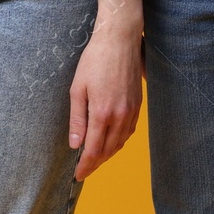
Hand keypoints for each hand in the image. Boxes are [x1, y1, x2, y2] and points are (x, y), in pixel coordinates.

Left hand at [67, 23, 142, 180]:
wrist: (119, 40)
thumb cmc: (95, 60)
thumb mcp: (78, 88)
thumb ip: (77, 119)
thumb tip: (75, 144)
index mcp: (102, 112)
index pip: (94, 150)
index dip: (86, 165)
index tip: (78, 174)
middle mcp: (120, 115)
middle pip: (109, 150)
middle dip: (96, 163)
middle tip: (84, 169)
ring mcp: (132, 110)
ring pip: (121, 143)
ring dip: (108, 154)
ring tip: (96, 158)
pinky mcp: (138, 104)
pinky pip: (130, 131)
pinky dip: (120, 141)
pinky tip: (112, 140)